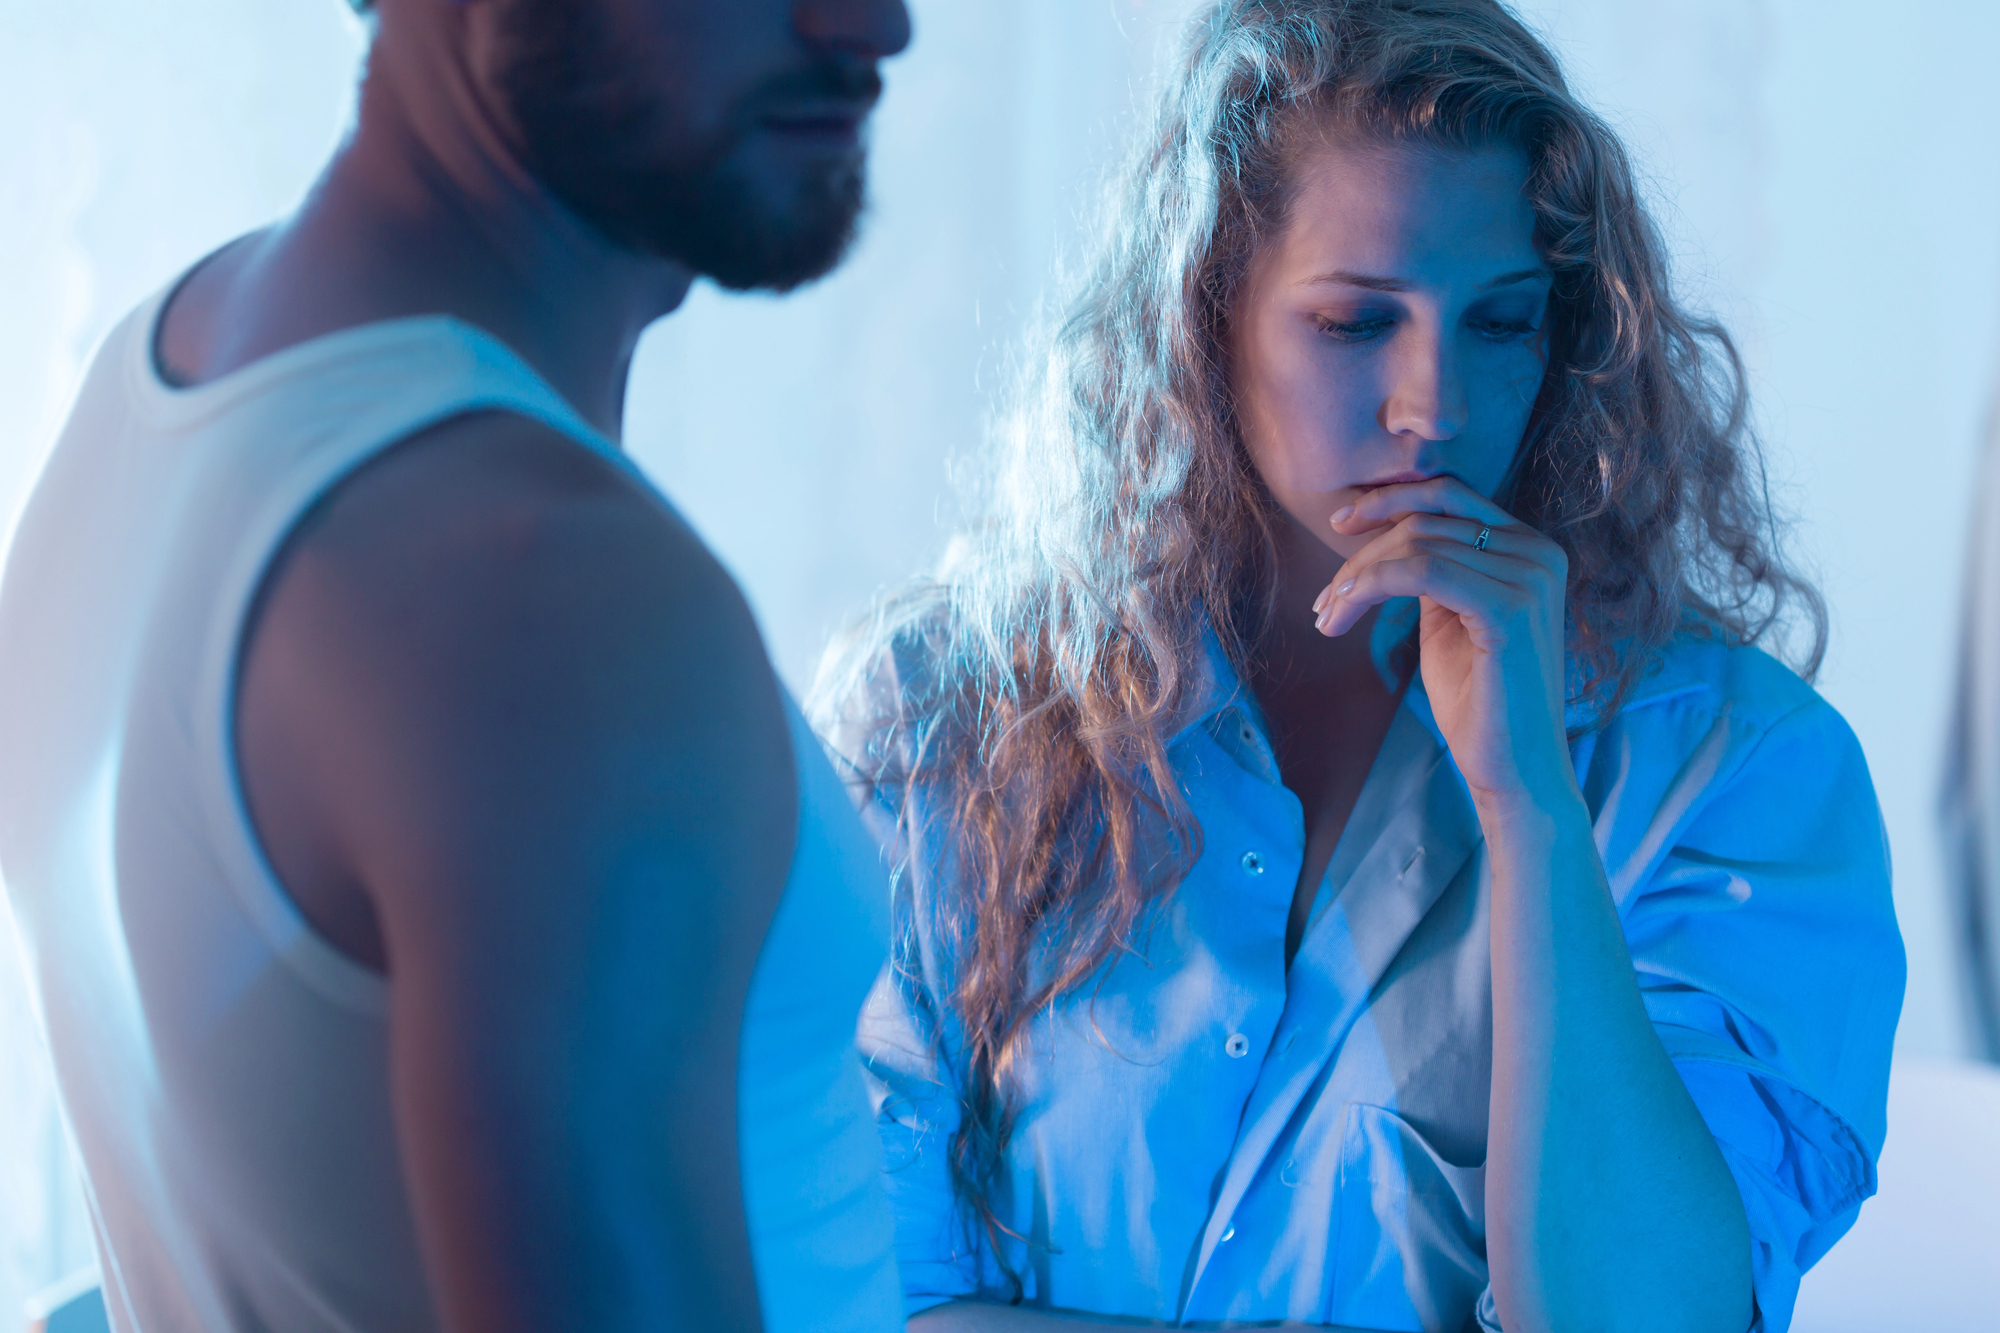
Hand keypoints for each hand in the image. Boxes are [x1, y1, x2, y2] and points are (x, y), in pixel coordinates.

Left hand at [1310, 475, 1570, 804]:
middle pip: (1426, 519)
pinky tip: (1343, 614)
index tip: (1341, 523)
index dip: (1389, 499)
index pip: (1450, 495)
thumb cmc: (1481, 702)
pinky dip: (1370, 586)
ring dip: (1355, 578)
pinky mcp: (1509, 607)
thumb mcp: (1452, 618)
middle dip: (1362, 551)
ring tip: (1327, 616)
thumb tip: (1387, 536)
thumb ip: (1436, 571)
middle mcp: (1538, 552)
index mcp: (1529, 548)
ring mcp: (1529, 577)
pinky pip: (1419, 571)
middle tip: (1325, 597)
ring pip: (1415, 545)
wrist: (1515, 769)